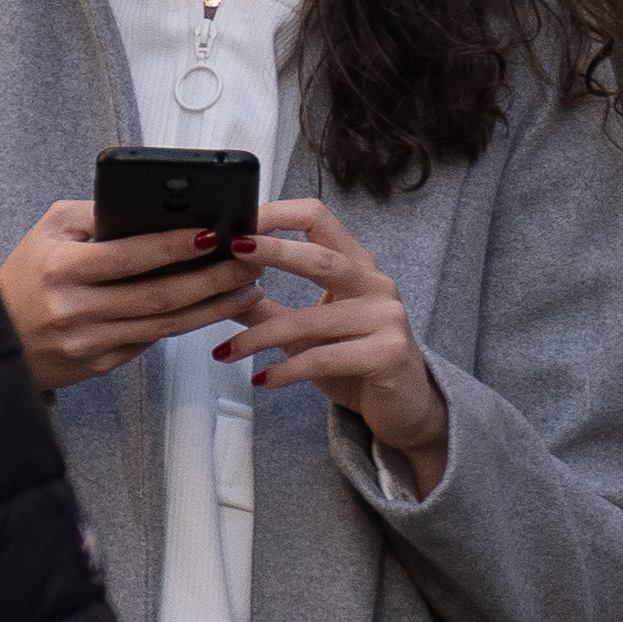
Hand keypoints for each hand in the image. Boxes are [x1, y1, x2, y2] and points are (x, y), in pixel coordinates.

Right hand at [0, 198, 256, 391]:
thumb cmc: (23, 278)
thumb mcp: (47, 231)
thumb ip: (96, 214)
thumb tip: (154, 209)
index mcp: (60, 268)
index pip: (130, 256)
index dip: (175, 246)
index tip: (213, 235)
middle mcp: (74, 308)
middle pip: (159, 294)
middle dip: (213, 278)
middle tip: (249, 263)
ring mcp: (88, 341)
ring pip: (165, 323)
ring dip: (212, 306)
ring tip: (245, 288)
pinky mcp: (100, 364)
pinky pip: (151, 341)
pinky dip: (186, 324)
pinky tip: (209, 310)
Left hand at [215, 198, 449, 492]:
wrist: (405, 407)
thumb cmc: (354, 361)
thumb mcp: (304, 331)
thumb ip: (264, 308)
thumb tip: (217, 287)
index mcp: (355, 266)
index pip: (318, 218)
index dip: (278, 214)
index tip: (238, 220)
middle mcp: (376, 284)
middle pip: (320, 257)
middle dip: (272, 251)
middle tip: (230, 252)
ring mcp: (388, 318)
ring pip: (311, 319)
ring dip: (259, 337)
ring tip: (225, 351)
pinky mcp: (389, 354)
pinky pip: (324, 358)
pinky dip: (285, 370)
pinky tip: (261, 379)